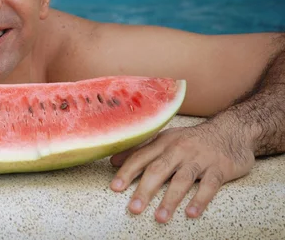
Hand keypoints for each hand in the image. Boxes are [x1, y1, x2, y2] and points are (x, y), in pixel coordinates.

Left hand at [109, 122, 254, 222]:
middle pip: (158, 169)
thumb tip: (114, 161)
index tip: (115, 188)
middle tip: (134, 208)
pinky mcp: (220, 168)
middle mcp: (179, 149)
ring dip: (170, 199)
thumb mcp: (166, 140)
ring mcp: (200, 159)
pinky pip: (209, 185)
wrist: (233, 131)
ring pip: (182, 179)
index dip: (127, 172)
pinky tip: (191, 213)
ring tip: (160, 217)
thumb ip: (141, 151)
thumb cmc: (193, 140)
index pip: (141, 157)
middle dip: (145, 189)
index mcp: (164, 142)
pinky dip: (200, 199)